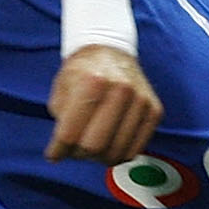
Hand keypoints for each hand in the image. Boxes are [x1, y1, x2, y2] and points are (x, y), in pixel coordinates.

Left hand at [46, 45, 162, 163]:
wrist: (111, 51)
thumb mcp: (61, 88)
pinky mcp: (154, 111)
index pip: (70, 134)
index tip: (54, 155)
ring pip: (117, 152)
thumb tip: (62, 151)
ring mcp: (141, 101)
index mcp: (92, 82)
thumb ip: (60, 119)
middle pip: (94, 146)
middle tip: (73, 150)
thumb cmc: (83, 72)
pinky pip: (135, 150)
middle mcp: (121, 90)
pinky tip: (109, 145)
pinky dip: (119, 154)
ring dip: (99, 157)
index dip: (58, 150)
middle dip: (78, 154)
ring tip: (91, 146)